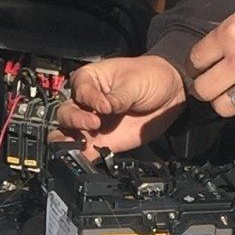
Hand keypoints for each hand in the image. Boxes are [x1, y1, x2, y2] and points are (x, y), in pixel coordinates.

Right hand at [56, 54, 186, 154]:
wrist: (169, 94)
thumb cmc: (149, 77)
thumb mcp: (134, 82)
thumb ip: (117, 98)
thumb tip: (104, 109)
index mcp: (90, 79)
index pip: (79, 90)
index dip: (89, 99)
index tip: (105, 105)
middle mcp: (86, 102)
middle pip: (65, 112)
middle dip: (75, 119)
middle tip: (94, 123)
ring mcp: (92, 123)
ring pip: (67, 132)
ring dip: (69, 138)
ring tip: (82, 142)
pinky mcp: (101, 141)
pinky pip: (84, 150)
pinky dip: (80, 156)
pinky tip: (83, 157)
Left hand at [188, 0, 234, 123]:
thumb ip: (229, 33)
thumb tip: (215, 51)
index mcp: (230, 33)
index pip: (195, 59)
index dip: (197, 64)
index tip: (204, 65)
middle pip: (203, 89)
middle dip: (205, 88)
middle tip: (213, 84)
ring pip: (223, 108)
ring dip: (225, 102)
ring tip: (233, 93)